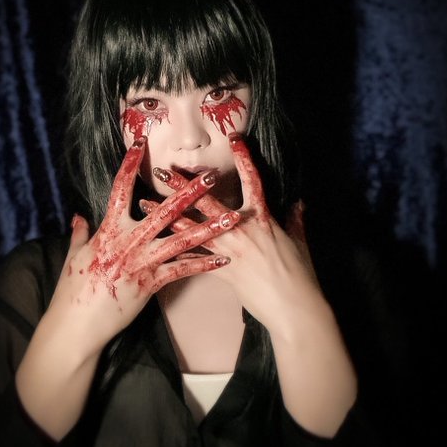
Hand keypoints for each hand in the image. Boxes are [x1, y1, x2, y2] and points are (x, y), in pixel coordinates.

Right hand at [48, 136, 239, 354]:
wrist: (77, 324)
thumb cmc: (72, 291)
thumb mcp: (74, 257)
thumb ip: (80, 234)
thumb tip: (79, 217)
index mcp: (108, 230)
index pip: (120, 190)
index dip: (130, 165)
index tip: (141, 144)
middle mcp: (128, 241)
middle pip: (163, 211)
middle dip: (189, 192)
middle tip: (210, 176)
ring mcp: (142, 262)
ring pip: (182, 240)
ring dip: (209, 227)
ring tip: (232, 218)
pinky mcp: (151, 284)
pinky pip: (182, 271)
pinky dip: (203, 265)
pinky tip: (223, 260)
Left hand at [142, 133, 319, 334]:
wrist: (294, 308)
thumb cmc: (301, 276)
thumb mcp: (300, 242)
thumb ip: (296, 220)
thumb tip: (300, 203)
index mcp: (263, 217)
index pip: (253, 179)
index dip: (244, 157)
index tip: (233, 138)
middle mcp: (242, 229)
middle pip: (208, 201)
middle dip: (183, 185)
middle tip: (163, 171)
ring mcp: (229, 249)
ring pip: (191, 227)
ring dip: (166, 215)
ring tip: (145, 204)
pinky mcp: (221, 271)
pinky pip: (194, 259)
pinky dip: (176, 250)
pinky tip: (156, 244)